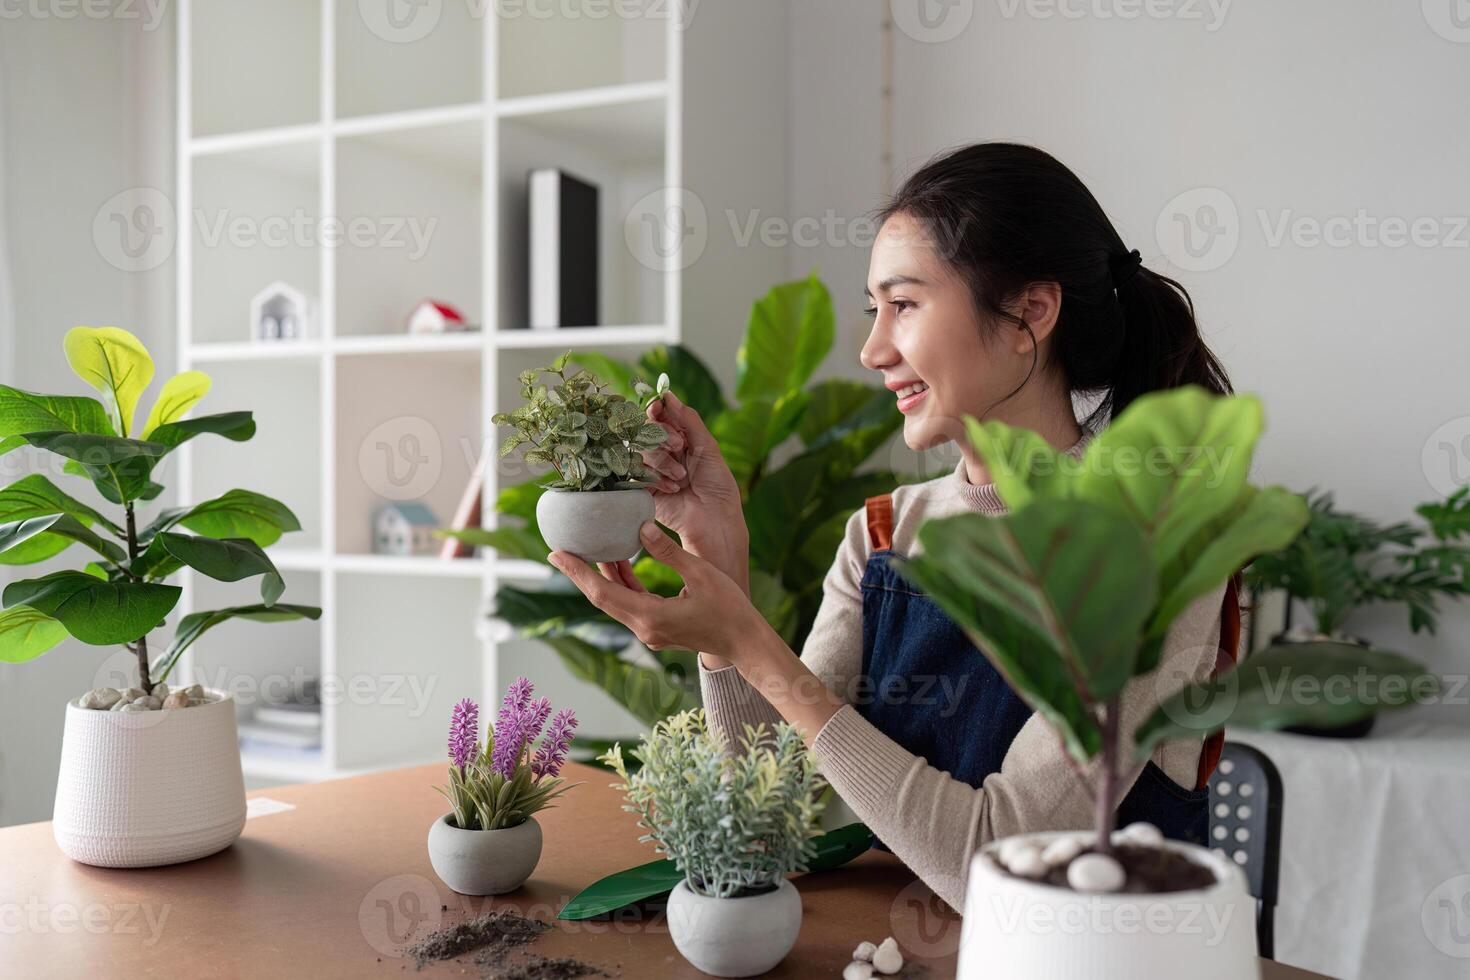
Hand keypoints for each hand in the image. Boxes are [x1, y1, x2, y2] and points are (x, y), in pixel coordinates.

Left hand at [549, 522, 768, 664]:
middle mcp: (645, 628)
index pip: (603, 592)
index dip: (578, 572)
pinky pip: (631, 603)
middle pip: (603, 597)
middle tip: (558, 551)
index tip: (556, 555)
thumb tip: (641, 528)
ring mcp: (650, 631)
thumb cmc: (729, 608)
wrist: (744, 642)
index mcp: (651, 617)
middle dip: (580, 573)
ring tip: (587, 550)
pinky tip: (620, 563)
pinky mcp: (657, 628)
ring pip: (616, 601)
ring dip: (603, 576)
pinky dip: (623, 584)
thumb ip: (668, 552)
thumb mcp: (700, 574)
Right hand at [640, 393, 747, 589]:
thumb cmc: (718, 486)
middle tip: (678, 445)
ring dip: (662, 460)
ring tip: (682, 476)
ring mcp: (653, 471)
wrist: (716, 522)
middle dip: (662, 435)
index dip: (657, 410)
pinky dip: (655, 478)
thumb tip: (668, 394)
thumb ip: (688, 420)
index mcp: (682, 440)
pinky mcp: (644, 491)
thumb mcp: (708, 448)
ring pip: (641, 451)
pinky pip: (637, 474)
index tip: (657, 406)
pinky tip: (673, 487)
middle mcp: (665, 453)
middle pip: (647, 431)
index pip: (661, 417)